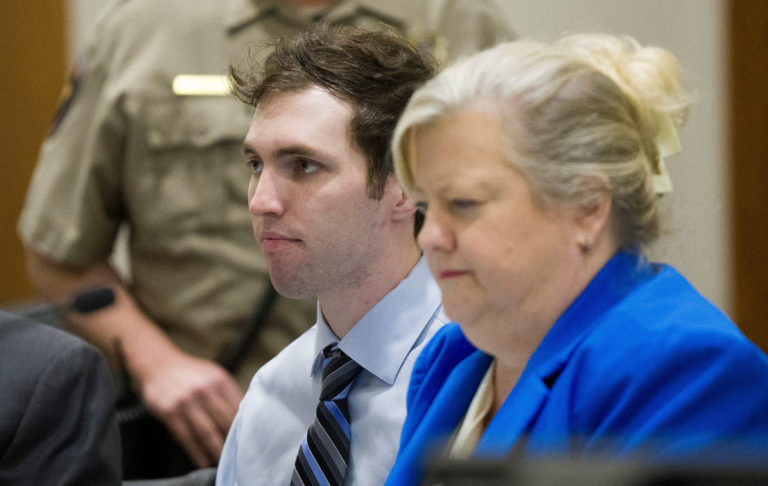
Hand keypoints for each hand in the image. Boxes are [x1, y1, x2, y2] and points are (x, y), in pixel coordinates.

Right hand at [138, 352, 243, 467]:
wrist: (158, 363)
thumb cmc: (190, 372)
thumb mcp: (213, 374)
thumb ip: (229, 393)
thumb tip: (246, 415)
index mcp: (220, 380)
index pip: (239, 408)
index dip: (245, 427)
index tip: (249, 440)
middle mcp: (205, 390)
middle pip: (225, 422)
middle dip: (233, 442)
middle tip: (239, 456)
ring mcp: (187, 402)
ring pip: (207, 433)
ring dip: (217, 451)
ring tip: (223, 463)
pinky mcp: (170, 412)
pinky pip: (187, 437)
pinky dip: (197, 453)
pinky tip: (203, 462)